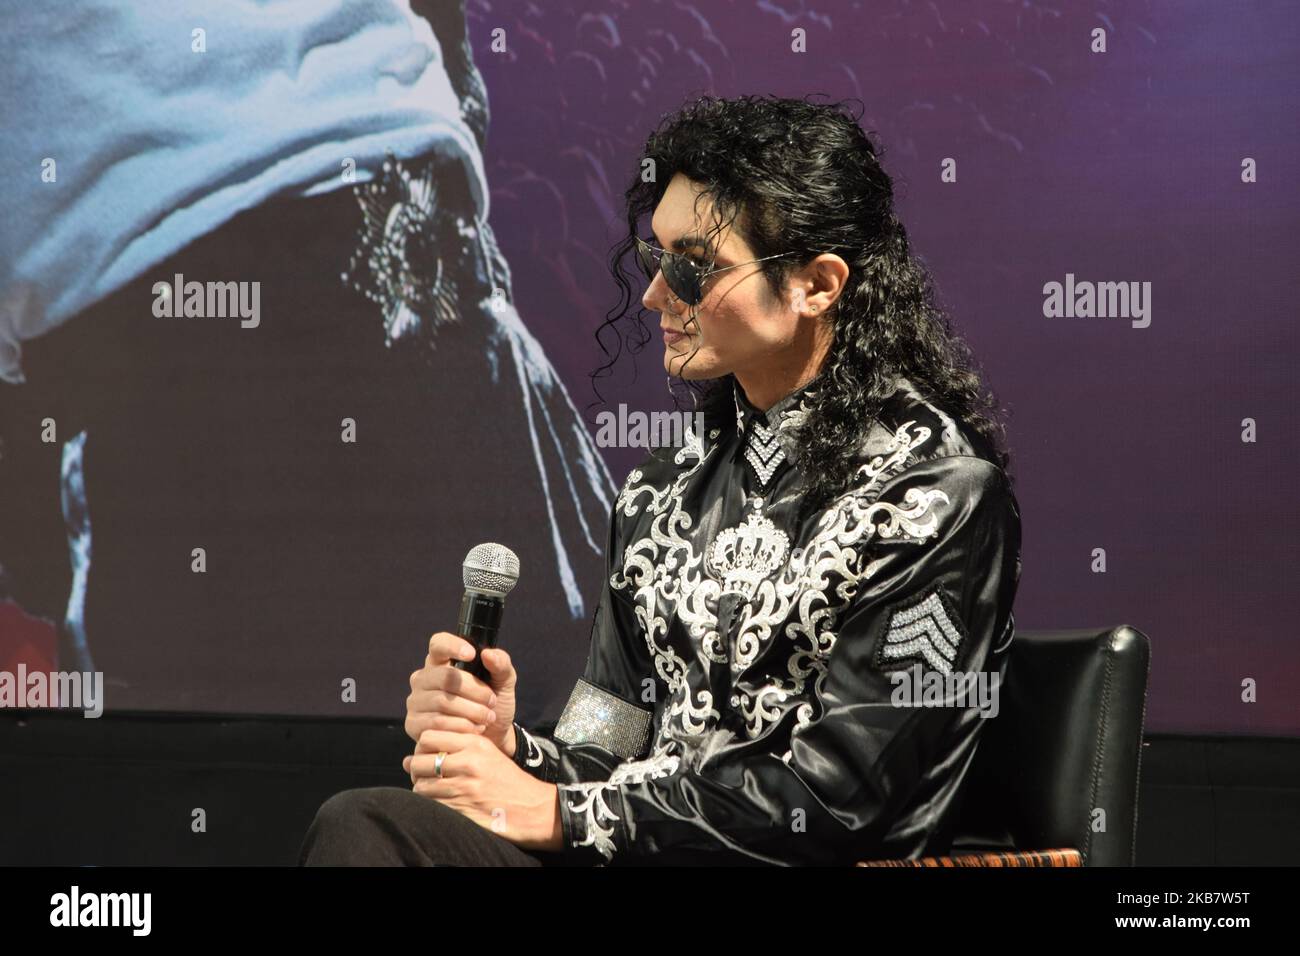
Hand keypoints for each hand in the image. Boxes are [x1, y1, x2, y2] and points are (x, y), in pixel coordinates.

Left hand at [403, 730, 562, 851]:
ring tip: (430, 789)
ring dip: (421, 788)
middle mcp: (468, 763)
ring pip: (421, 786)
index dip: (421, 747)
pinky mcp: (461, 808)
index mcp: (474, 744)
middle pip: (418, 761)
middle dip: (416, 769)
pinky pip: (431, 804)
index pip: (427, 737)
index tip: (426, 754)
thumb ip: (459, 743)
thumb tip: (422, 745)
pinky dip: (430, 804)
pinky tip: (440, 801)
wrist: (530, 806)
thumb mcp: (487, 751)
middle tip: (421, 773)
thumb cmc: (506, 778)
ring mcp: (464, 787)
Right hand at [406, 633, 518, 756]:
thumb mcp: (504, 683)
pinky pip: (436, 723)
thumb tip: (488, 654)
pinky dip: (460, 727)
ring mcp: (416, 701)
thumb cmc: (494, 704)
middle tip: (491, 701)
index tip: (472, 654)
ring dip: (471, 711)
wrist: (491, 738)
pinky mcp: (413, 724)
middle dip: (474, 690)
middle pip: (445, 676)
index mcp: (441, 661)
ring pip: (442, 701)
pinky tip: (474, 729)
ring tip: (487, 717)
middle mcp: (423, 678)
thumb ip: (501, 665)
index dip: (452, 646)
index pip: (438, 644)